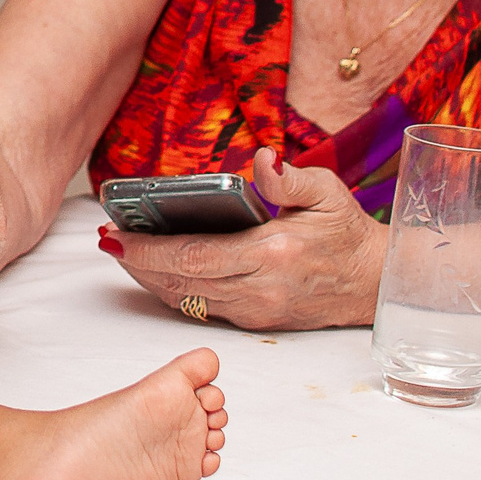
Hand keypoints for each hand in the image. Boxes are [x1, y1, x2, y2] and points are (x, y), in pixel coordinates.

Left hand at [101, 149, 387, 330]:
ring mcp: (256, 310)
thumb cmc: (347, 232)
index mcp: (273, 253)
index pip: (195, 255)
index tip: (117, 234)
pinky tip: (154, 270)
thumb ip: (290, 178)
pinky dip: (172, 290)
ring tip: (122, 250)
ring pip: (186, 299)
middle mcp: (260, 288)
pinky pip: (201, 307)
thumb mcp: (327, 192)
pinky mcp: (256, 320)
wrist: (373, 284)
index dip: (150, 249)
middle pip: (181, 280)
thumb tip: (262, 159)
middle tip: (107, 239)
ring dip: (148, 277)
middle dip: (137, 262)